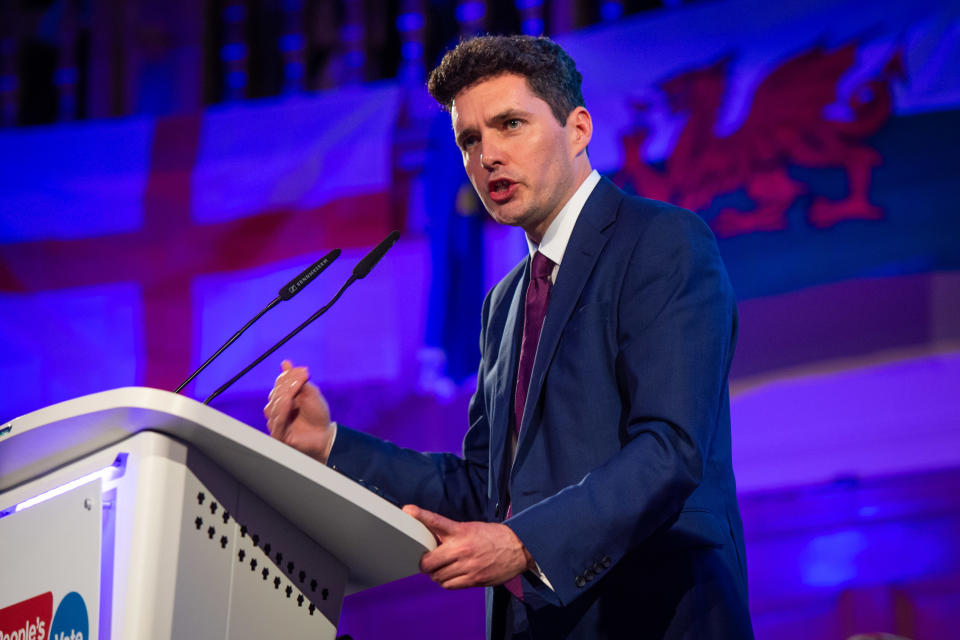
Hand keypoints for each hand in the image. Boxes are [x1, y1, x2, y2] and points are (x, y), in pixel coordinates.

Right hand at [264, 360, 333, 462]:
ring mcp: (276, 423)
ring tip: (298, 388)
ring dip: (285, 395)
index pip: (280, 384)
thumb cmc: (318, 414)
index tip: (305, 371)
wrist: (326, 434)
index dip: (289, 376)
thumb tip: (285, 362)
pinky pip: (277, 419)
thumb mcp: (310, 393)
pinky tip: (290, 402)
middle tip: (303, 378)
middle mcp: (276, 410)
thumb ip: (297, 379)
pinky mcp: (278, 434)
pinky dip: (283, 409)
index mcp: (282, 399)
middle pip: (275, 393)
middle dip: (288, 384)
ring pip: (274, 405)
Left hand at [402, 504, 534, 589]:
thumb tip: (431, 538)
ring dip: (436, 574)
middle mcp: (461, 548)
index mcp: (461, 530)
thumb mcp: (471, 528)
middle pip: (428, 562)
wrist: (518, 548)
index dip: (421, 515)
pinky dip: (446, 582)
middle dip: (424, 564)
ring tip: (442, 569)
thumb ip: (451, 533)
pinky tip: (451, 576)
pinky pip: (449, 585)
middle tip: (426, 562)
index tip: (408, 510)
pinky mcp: (473, 579)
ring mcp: (467, 566)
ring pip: (437, 576)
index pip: (436, 521)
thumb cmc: (493, 537)